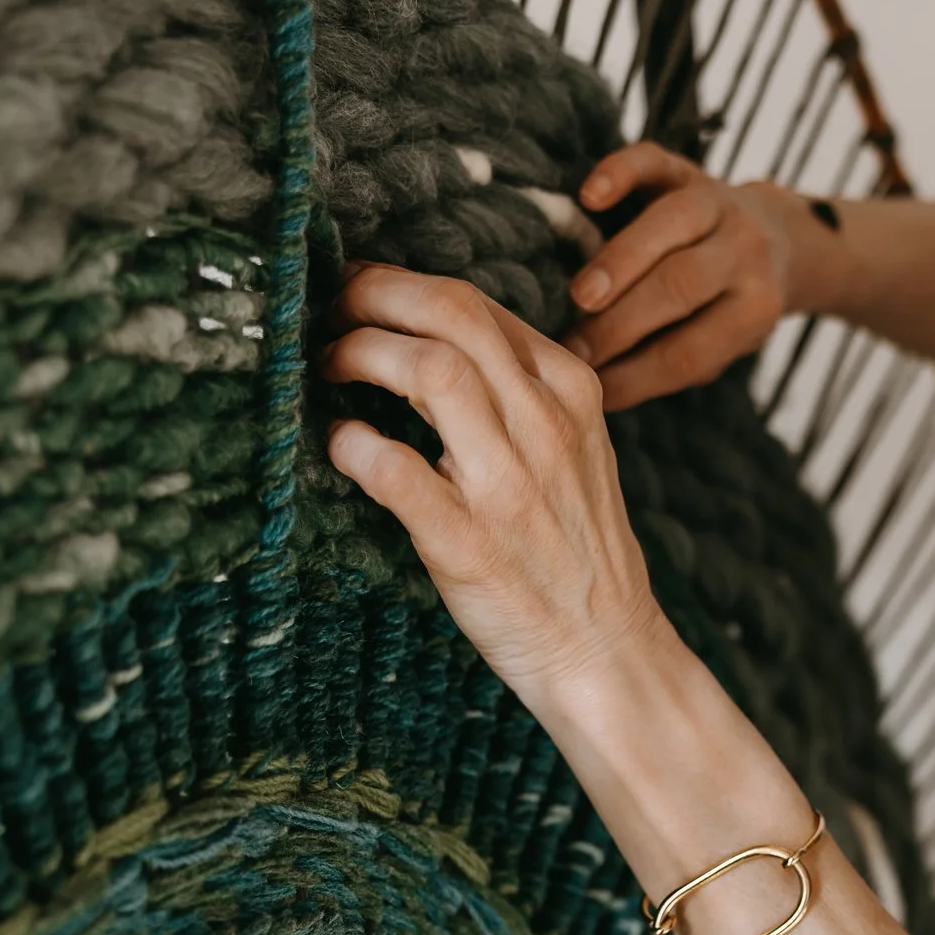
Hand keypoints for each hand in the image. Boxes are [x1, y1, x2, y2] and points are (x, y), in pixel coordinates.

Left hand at [320, 263, 682, 711]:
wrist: (605, 648)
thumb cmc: (576, 548)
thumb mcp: (575, 447)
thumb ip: (521, 391)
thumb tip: (433, 340)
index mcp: (570, 392)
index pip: (477, 305)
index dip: (401, 286)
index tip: (361, 294)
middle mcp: (545, 425)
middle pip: (452, 314)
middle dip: (374, 295)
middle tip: (329, 310)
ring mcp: (508, 483)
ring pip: (431, 371)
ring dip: (361, 354)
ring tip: (329, 367)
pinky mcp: (468, 543)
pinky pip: (395, 470)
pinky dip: (354, 444)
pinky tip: (341, 443)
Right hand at [567, 142, 809, 409]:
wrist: (780, 239)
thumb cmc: (729, 308)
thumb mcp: (720, 346)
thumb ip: (670, 362)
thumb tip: (601, 391)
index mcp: (754, 309)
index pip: (692, 350)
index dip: (640, 375)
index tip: (595, 391)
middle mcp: (744, 252)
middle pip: (683, 285)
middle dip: (624, 323)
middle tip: (576, 350)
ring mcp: (717, 204)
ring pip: (672, 223)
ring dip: (621, 260)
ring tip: (580, 296)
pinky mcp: (688, 170)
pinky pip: (656, 163)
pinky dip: (622, 173)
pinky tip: (589, 196)